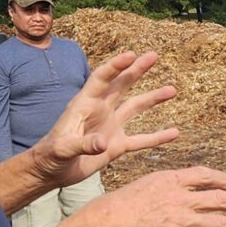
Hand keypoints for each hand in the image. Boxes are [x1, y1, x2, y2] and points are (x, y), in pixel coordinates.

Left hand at [32, 50, 183, 186]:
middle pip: (122, 85)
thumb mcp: (64, 148)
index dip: (116, 66)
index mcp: (85, 104)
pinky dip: (157, 137)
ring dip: (152, 98)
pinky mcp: (117, 146)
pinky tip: (175, 133)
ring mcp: (111, 127)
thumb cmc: (51, 155)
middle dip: (137, 70)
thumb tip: (104, 143)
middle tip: (153, 56)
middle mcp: (101, 110)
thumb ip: (83, 143)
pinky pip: (141, 140)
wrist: (51, 171)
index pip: (102, 79)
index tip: (131, 55)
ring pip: (135, 108)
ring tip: (172, 90)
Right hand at [85, 166, 225, 226]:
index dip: (224, 179)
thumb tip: (179, 187)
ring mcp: (180, 219)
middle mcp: (180, 198)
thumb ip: (166, 187)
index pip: (205, 175)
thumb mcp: (146, 185)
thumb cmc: (121, 205)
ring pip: (219, 223)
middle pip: (219, 199)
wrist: (108, 223)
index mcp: (172, 180)